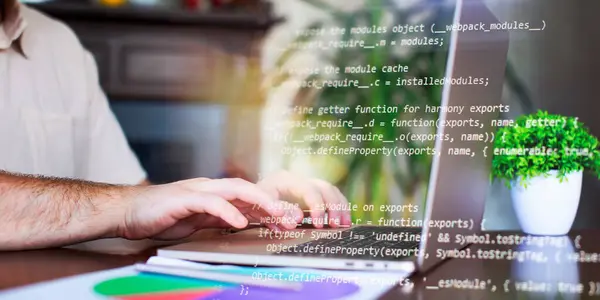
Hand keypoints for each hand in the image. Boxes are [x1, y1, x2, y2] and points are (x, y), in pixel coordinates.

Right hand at [116, 178, 299, 239]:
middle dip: (272, 202)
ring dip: (258, 201)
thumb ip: (219, 219)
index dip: (270, 207)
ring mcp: (197, 190)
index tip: (288, 220)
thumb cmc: (162, 215)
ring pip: (235, 190)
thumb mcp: (197, 220)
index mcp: (215, 194)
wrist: (128, 211)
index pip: (248, 198)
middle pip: (248, 190)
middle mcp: (210, 188)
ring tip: (275, 212)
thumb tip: (242, 223)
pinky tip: (239, 221)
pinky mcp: (183, 198)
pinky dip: (227, 210)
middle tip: (291, 216)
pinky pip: (210, 202)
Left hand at [257, 171, 351, 228]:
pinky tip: (343, 219)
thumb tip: (297, 220)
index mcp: (286, 179)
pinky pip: (330, 195)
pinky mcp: (310, 192)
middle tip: (335, 225)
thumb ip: (280, 212)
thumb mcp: (262, 207)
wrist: (247, 198)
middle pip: (324, 188)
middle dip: (333, 207)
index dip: (317, 207)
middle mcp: (298, 179)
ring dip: (340, 207)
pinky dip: (339, 206)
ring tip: (344, 224)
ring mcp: (305, 184)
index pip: (309, 190)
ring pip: (331, 190)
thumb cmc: (253, 203)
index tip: (319, 225)